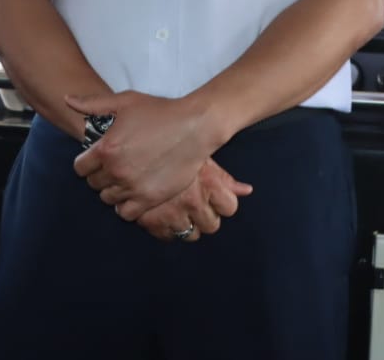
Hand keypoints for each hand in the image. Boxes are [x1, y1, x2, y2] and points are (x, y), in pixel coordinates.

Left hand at [68, 91, 212, 221]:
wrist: (195, 127)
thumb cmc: (160, 111)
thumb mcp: (125, 101)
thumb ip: (93, 103)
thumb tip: (67, 100)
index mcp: (106, 148)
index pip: (80, 168)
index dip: (88, 162)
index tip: (99, 158)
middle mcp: (115, 170)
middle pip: (94, 184)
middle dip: (101, 174)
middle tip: (116, 166)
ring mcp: (132, 187)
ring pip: (108, 198)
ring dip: (113, 190)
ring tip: (126, 179)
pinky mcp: (149, 198)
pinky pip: (125, 213)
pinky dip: (126, 206)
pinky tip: (134, 192)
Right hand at [134, 157, 253, 242]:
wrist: (136, 147)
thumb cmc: (173, 148)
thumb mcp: (200, 157)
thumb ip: (224, 178)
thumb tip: (247, 190)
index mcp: (208, 183)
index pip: (230, 207)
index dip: (223, 201)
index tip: (214, 195)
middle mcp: (192, 201)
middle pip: (211, 225)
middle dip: (206, 215)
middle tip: (195, 201)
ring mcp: (171, 214)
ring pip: (190, 234)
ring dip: (187, 223)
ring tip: (180, 207)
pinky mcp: (150, 222)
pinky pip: (168, 237)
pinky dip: (168, 228)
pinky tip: (165, 214)